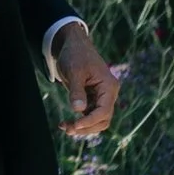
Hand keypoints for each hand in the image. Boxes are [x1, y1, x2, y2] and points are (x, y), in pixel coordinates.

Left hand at [52, 22, 122, 138]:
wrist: (73, 46)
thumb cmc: (75, 55)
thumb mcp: (74, 71)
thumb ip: (77, 91)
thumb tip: (78, 110)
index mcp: (109, 86)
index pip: (104, 110)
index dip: (90, 120)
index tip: (75, 125)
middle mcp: (108, 94)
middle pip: (103, 120)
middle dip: (87, 127)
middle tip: (68, 129)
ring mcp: (101, 98)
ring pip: (96, 120)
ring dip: (82, 127)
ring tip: (64, 127)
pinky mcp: (92, 99)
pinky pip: (88, 115)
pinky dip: (78, 121)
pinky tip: (65, 123)